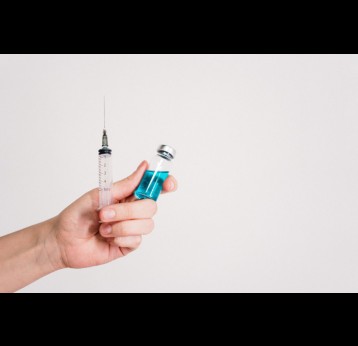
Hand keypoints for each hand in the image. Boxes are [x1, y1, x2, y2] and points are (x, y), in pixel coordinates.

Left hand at [48, 161, 176, 268]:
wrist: (63, 241)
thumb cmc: (76, 215)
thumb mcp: (98, 195)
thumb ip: (124, 185)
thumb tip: (144, 167)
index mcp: (127, 195)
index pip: (153, 188)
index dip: (165, 183)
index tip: (169, 183)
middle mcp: (132, 211)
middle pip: (152, 207)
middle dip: (129, 210)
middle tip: (105, 213)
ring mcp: (132, 228)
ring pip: (146, 225)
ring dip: (121, 226)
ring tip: (103, 227)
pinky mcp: (128, 245)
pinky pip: (136, 240)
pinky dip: (120, 238)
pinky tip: (107, 238)